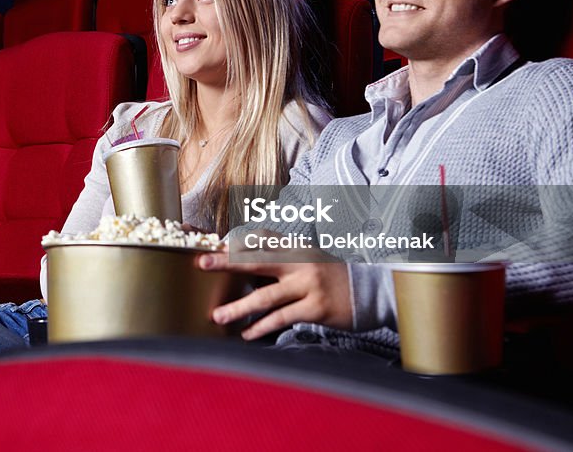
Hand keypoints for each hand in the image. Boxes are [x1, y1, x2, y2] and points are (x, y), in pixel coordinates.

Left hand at [198, 251, 352, 340]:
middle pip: (257, 260)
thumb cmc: (331, 275)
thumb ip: (279, 255)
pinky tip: (247, 333)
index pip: (261, 238)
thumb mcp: (307, 256)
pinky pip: (282, 318)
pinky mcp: (316, 308)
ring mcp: (309, 285)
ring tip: (217, 316)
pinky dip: (262, 327)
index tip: (210, 244)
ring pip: (266, 297)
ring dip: (239, 308)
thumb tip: (241, 254)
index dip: (235, 241)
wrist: (370, 291)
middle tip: (202, 264)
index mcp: (296, 247)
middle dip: (227, 262)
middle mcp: (301, 262)